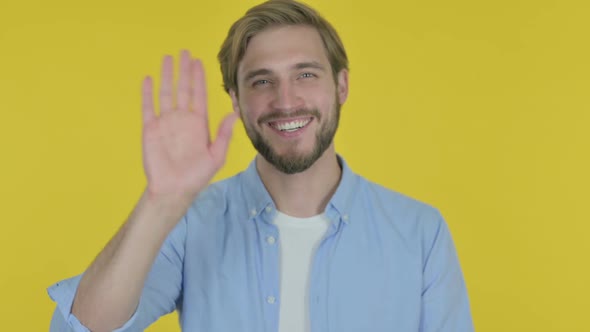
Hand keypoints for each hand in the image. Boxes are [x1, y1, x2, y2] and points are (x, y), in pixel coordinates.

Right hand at [141, 50, 238, 198]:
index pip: (199, 95)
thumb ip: (223, 134)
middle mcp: (182, 119)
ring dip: (167, 76)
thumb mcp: (216, 156)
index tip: (199, 62)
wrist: (174, 190)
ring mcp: (166, 123)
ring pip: (166, 93)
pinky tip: (148, 79)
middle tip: (185, 52)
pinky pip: (148, 107)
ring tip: (167, 58)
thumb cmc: (196, 176)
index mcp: (199, 124)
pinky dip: (147, 93)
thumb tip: (233, 113)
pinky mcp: (151, 129)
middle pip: (183, 89)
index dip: (199, 78)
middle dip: (184, 70)